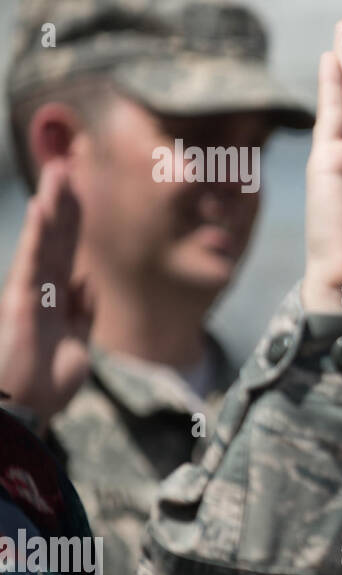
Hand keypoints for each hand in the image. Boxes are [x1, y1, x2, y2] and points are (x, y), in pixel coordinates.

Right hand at [0, 160, 93, 432]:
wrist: (25, 412)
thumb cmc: (45, 385)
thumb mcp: (77, 347)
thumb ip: (83, 314)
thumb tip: (87, 282)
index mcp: (55, 298)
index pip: (68, 250)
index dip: (75, 220)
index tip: (84, 188)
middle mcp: (41, 288)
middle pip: (58, 236)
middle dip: (66, 201)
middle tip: (71, 162)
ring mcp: (30, 291)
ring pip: (46, 240)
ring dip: (54, 205)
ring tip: (60, 170)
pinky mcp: (21, 300)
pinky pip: (34, 261)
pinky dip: (40, 234)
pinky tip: (46, 207)